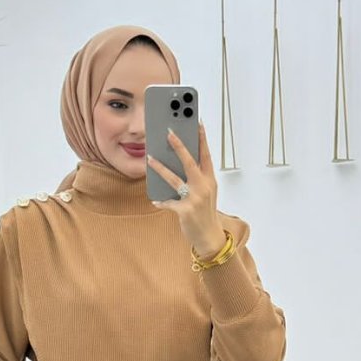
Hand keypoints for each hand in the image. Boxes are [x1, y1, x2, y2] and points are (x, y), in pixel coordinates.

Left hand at [146, 120, 224, 255]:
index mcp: (210, 180)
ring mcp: (195, 199)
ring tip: (150, 159)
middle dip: (179, 146)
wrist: (210, 237)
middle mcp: (204, 187)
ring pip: (175, 179)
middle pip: (190, 162)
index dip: (202, 139)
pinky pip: (168, 202)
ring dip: (161, 168)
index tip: (198, 123)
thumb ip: (197, 178)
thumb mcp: (206, 192)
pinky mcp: (185, 211)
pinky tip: (156, 200)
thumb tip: (180, 163)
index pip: (206, 155)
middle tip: (169, 133)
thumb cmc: (205, 213)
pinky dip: (161, 201)